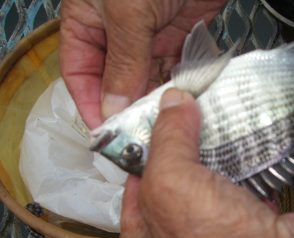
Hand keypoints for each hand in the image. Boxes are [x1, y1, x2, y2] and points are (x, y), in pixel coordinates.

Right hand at [60, 0, 227, 128]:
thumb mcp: (127, 12)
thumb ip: (122, 61)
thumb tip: (113, 106)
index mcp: (88, 22)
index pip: (80, 72)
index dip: (89, 102)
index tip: (104, 130)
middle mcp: (117, 33)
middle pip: (116, 81)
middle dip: (126, 107)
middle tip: (139, 135)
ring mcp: (149, 35)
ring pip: (147, 80)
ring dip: (154, 101)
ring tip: (161, 125)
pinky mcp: (179, 37)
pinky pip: (175, 70)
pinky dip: (177, 87)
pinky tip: (180, 104)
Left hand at [120, 89, 293, 237]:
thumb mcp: (172, 184)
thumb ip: (167, 139)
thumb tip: (172, 99)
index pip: (134, 188)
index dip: (143, 150)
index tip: (157, 115)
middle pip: (174, 184)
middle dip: (183, 147)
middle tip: (189, 109)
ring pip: (210, 184)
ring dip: (214, 153)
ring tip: (216, 113)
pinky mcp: (252, 225)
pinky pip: (241, 186)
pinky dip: (244, 163)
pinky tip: (244, 136)